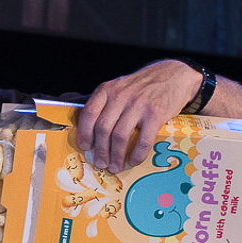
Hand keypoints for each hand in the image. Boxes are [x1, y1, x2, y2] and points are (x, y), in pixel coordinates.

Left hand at [76, 59, 198, 172]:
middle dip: (100, 151)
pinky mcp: (156, 114)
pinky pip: (143, 139)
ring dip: (116, 156)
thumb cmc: (140, 87)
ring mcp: (139, 105)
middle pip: (103, 129)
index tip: (84, 147)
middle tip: (100, 164)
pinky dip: (137, 154)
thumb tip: (67, 103)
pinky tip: (134, 161)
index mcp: (107, 90)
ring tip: (115, 166)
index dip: (84, 133)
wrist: (173, 75)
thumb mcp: (117, 87)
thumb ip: (99, 101)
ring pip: (120, 136)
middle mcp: (121, 96)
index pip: (88, 113)